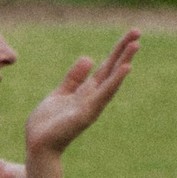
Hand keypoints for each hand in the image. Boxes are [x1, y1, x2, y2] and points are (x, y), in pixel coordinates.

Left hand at [25, 32, 139, 159]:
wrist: (38, 145)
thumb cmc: (48, 123)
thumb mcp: (60, 93)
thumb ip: (74, 78)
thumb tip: (90, 57)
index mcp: (88, 91)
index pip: (106, 66)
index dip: (117, 50)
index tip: (130, 35)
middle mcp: (94, 96)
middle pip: (112, 69)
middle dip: (124, 51)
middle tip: (138, 31)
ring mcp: (92, 105)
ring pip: (112, 79)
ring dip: (124, 61)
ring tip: (135, 45)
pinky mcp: (86, 113)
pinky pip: (103, 95)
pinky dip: (115, 81)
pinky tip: (124, 68)